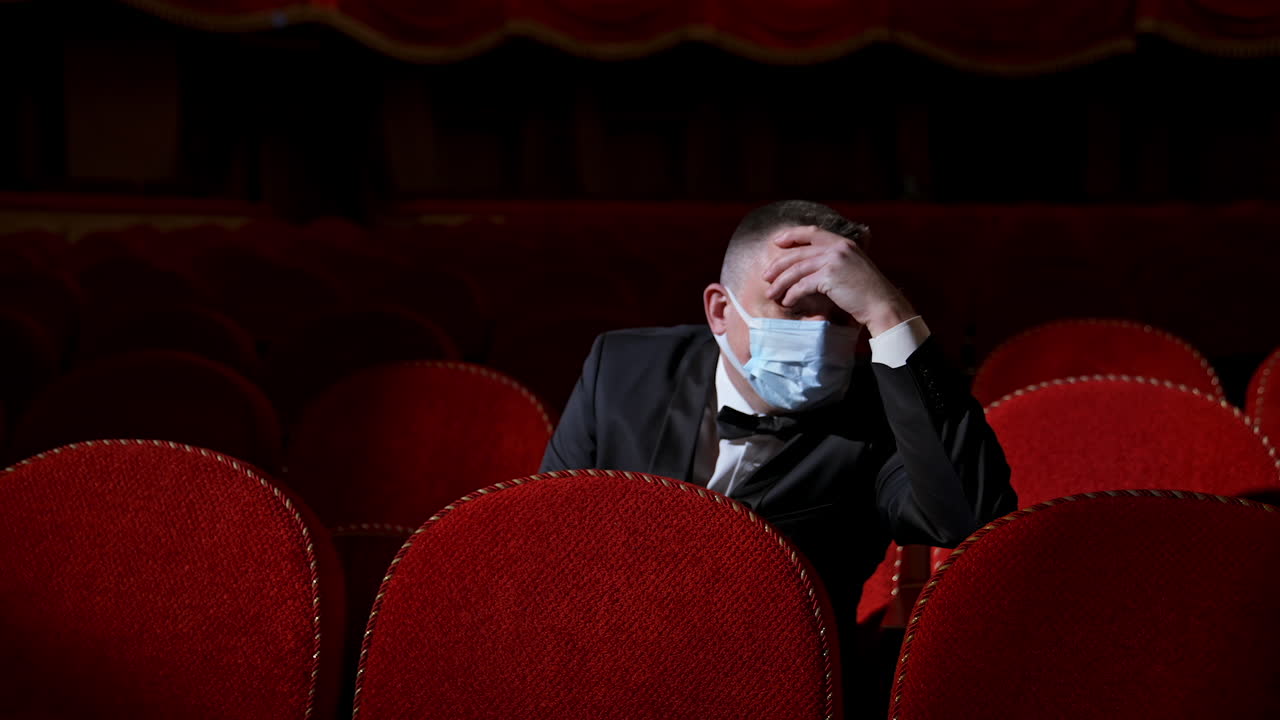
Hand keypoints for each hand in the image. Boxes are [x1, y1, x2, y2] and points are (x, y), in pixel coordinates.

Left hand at [762, 226, 915, 335]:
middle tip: (766, 276)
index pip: (812, 232)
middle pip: (798, 253)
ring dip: (780, 283)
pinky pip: (803, 285)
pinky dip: (792, 294)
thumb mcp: (853, 267)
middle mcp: (837, 247)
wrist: (882, 304)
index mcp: (843, 243)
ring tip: (771, 294)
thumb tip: (812, 268)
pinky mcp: (830, 277)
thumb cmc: (868, 292)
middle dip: (778, 265)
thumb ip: (835, 261)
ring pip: (797, 269)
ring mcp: (833, 260)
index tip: (776, 242)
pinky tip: (787, 302)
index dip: (791, 235)